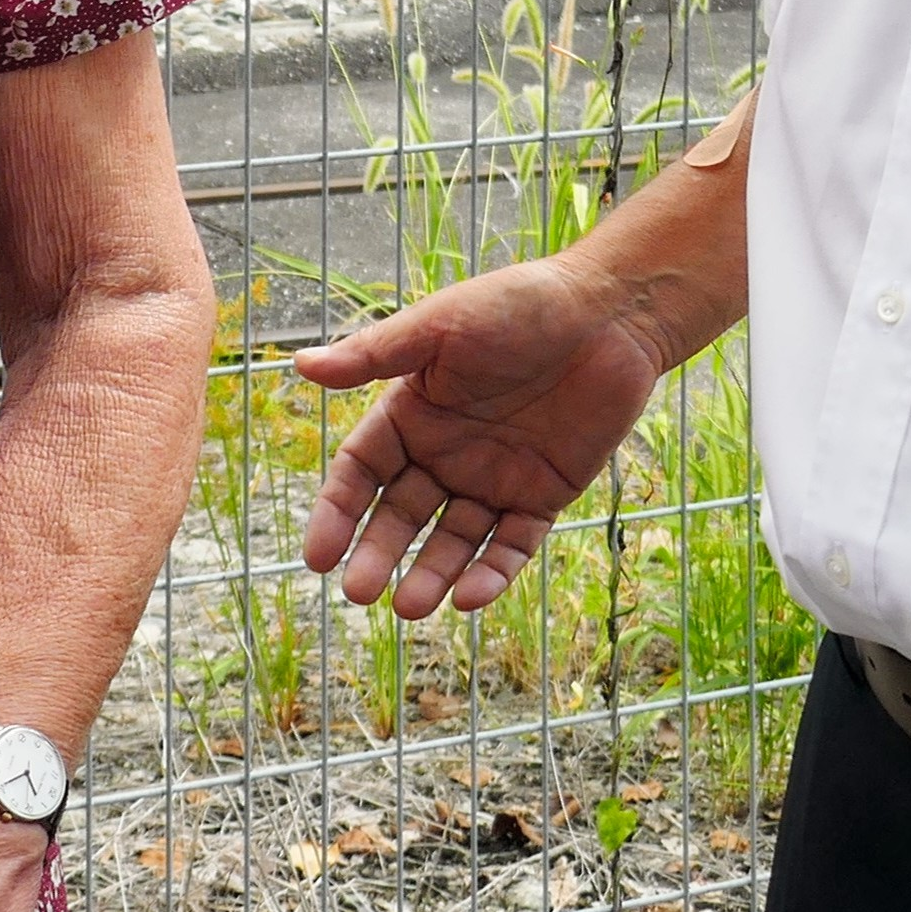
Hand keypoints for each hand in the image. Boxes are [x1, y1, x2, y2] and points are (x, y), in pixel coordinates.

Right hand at [297, 254, 663, 618]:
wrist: (609, 313)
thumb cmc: (517, 305)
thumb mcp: (439, 325)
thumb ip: (374, 354)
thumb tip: (301, 365)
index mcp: (413, 412)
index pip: (362, 471)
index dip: (338, 511)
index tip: (318, 555)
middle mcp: (446, 452)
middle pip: (402, 515)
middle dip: (379, 554)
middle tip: (361, 592)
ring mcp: (494, 478)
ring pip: (454, 541)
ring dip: (430, 574)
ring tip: (411, 606)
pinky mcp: (543, 496)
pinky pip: (511, 545)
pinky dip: (492, 573)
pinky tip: (470, 596)